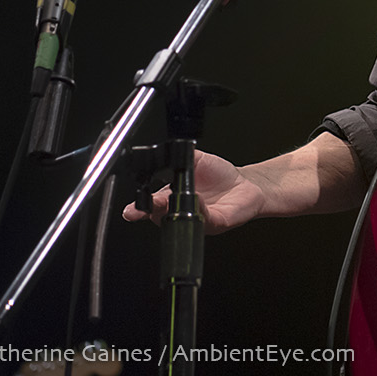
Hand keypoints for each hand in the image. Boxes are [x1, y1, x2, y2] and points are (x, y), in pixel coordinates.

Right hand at [121, 150, 264, 234]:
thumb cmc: (220, 175)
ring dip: (175, 210)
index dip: (137, 209)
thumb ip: (181, 157)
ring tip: (174, 199)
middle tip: (151, 203)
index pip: (149, 205)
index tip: (131, 210)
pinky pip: (204, 219)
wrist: (245, 184)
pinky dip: (200, 209)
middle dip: (152, 210)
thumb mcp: (197, 159)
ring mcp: (197, 219)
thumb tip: (166, 153)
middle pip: (159, 216)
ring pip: (179, 221)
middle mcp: (181, 211)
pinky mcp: (215, 224)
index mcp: (171, 197)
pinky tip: (199, 200)